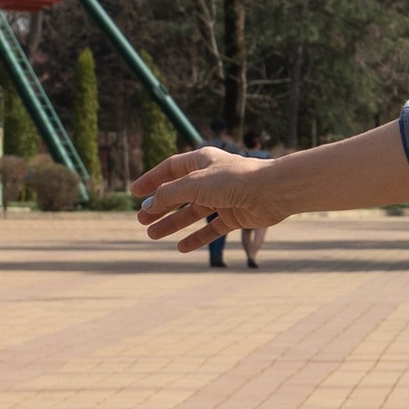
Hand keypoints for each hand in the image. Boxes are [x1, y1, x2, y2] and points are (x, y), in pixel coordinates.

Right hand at [134, 146, 285, 251]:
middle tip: (141, 220)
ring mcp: (224, 198)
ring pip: (193, 212)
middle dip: (159, 206)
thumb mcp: (193, 184)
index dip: (152, 180)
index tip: (135, 192)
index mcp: (202, 160)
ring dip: (173, 223)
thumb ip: (169, 194)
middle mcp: (212, 178)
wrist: (273, 191)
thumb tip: (148, 205)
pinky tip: (181, 248)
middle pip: (179, 193)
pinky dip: (197, 238)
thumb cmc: (234, 180)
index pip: (171, 168)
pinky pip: (212, 229)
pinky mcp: (236, 216)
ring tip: (152, 234)